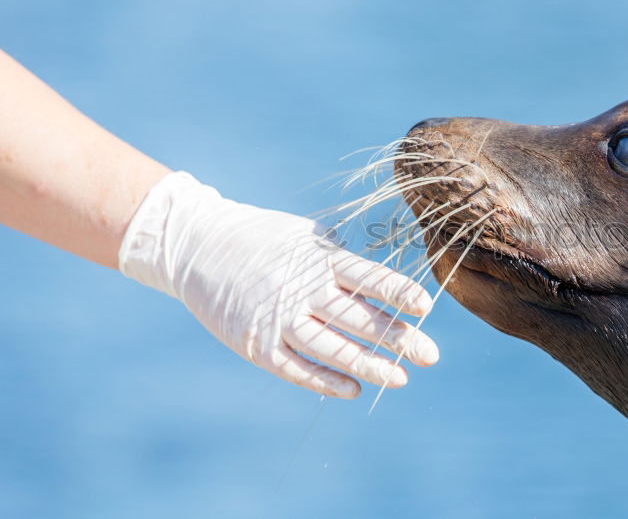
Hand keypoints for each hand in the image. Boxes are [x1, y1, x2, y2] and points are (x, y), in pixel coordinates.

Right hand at [118, 172, 437, 397]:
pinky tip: (353, 389)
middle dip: (396, 337)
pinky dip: (324, 380)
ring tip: (400, 378)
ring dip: (368, 365)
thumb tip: (388, 287)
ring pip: (331, 348)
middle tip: (430, 355)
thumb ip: (342, 263)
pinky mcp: (255, 343)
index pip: (366, 277)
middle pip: (356, 318)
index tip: (425, 306)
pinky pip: (295, 368)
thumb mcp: (305, 238)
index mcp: (318, 258)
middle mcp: (301, 289)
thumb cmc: (264, 240)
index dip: (396, 291)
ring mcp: (277, 318)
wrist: (198, 245)